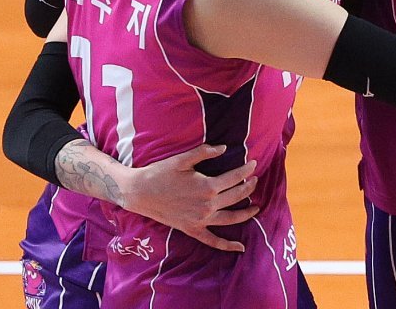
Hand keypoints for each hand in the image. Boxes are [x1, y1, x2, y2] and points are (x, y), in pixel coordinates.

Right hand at [118, 144, 259, 252]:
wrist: (139, 193)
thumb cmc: (160, 173)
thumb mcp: (183, 159)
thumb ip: (205, 152)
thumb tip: (225, 148)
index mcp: (207, 187)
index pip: (235, 178)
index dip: (247, 170)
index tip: (254, 163)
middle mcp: (207, 205)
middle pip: (237, 196)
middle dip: (249, 186)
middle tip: (255, 179)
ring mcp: (201, 220)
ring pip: (231, 218)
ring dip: (246, 213)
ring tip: (256, 207)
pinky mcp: (192, 229)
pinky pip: (213, 240)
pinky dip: (227, 245)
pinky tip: (240, 247)